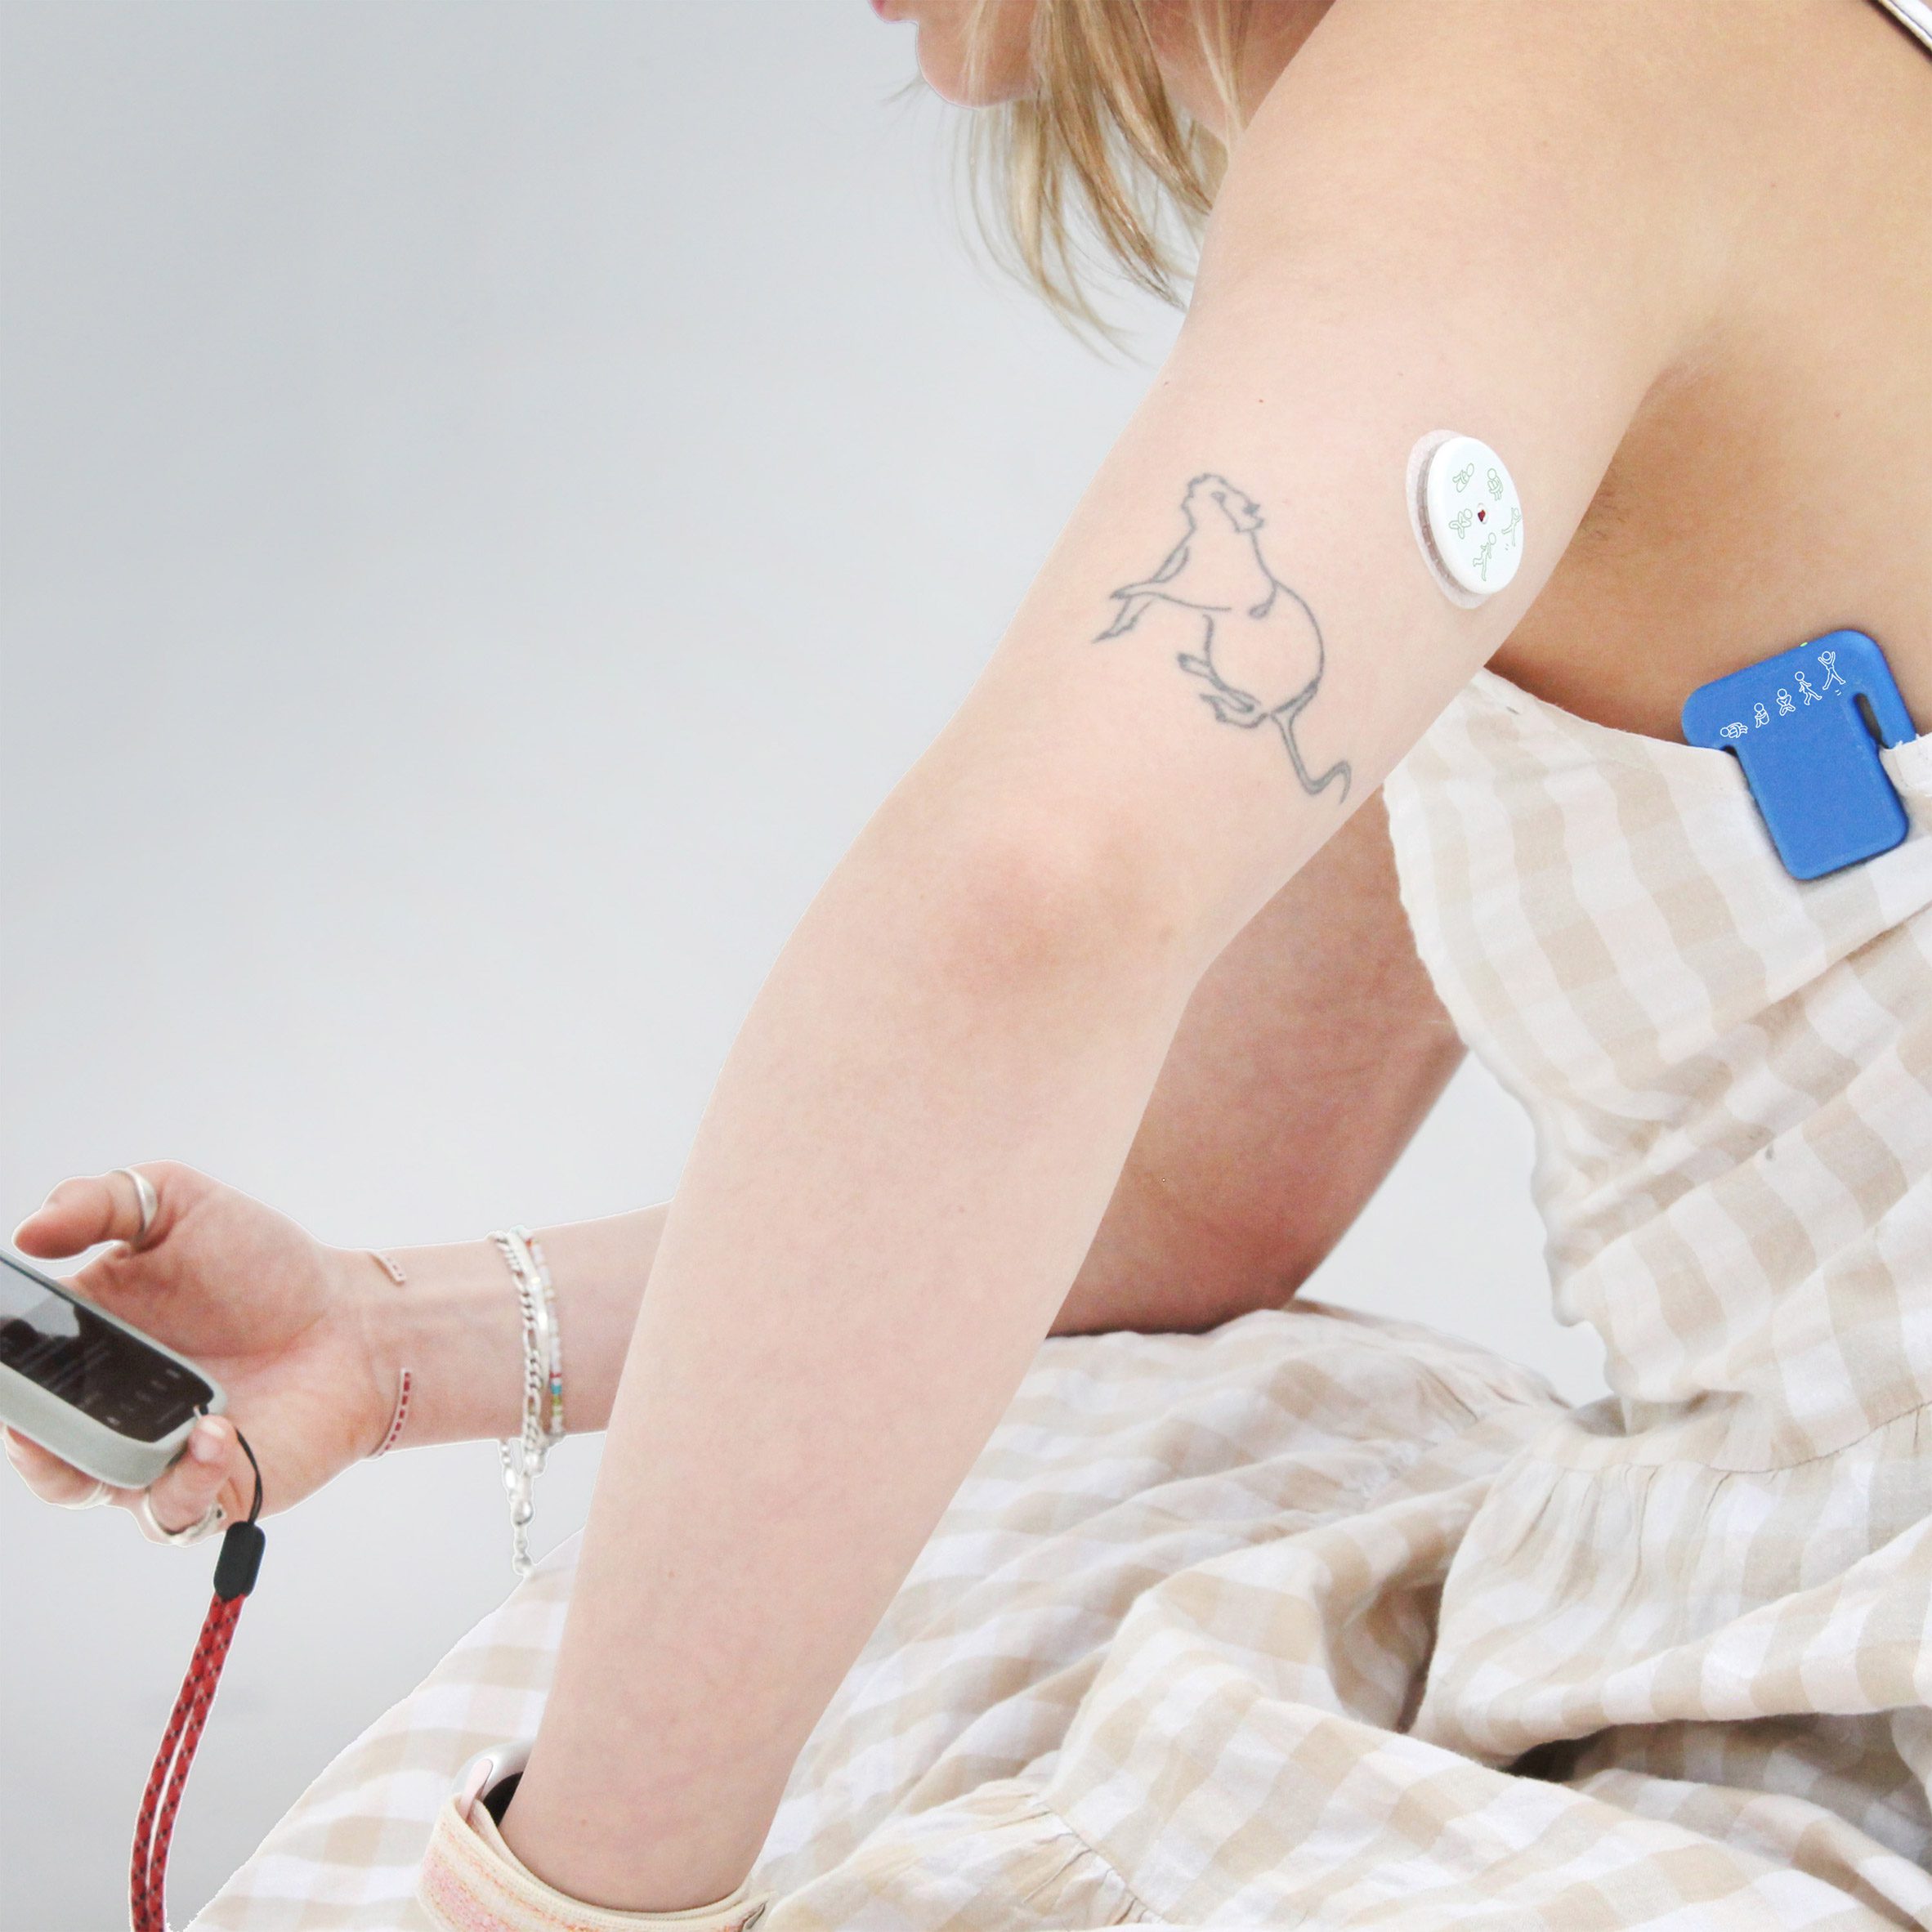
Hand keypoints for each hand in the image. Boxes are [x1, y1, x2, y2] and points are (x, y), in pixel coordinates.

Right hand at [3, 1161, 393, 1540]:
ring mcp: (146, 1453)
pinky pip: (169, 1511)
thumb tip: (27, 1232)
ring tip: (135, 1421)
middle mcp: (99, 1402)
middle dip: (22, 1421)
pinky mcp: (205, 1490)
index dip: (3, 1365)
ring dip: (89, 1458)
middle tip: (33, 1404)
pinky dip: (184, 1479)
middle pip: (25, 1431)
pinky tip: (214, 1431)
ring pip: (74, 1483)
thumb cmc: (263, 1265)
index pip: (12, 1363)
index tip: (6, 1340)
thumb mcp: (181, 1205)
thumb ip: (100, 1203)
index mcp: (80, 1336)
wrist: (353, 1321)